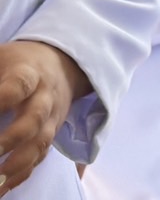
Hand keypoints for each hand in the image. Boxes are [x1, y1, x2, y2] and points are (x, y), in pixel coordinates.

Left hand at [0, 41, 91, 196]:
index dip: (1, 101)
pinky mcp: (50, 134)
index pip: (18, 86)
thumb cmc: (18, 63)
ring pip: (40, 143)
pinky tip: (1, 188)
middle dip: (9, 140)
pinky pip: (39, 157)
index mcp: (28, 73)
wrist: (63, 65)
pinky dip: (21, 175)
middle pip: (33, 119)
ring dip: (16, 165)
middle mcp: (43, 97)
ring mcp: (50, 118)